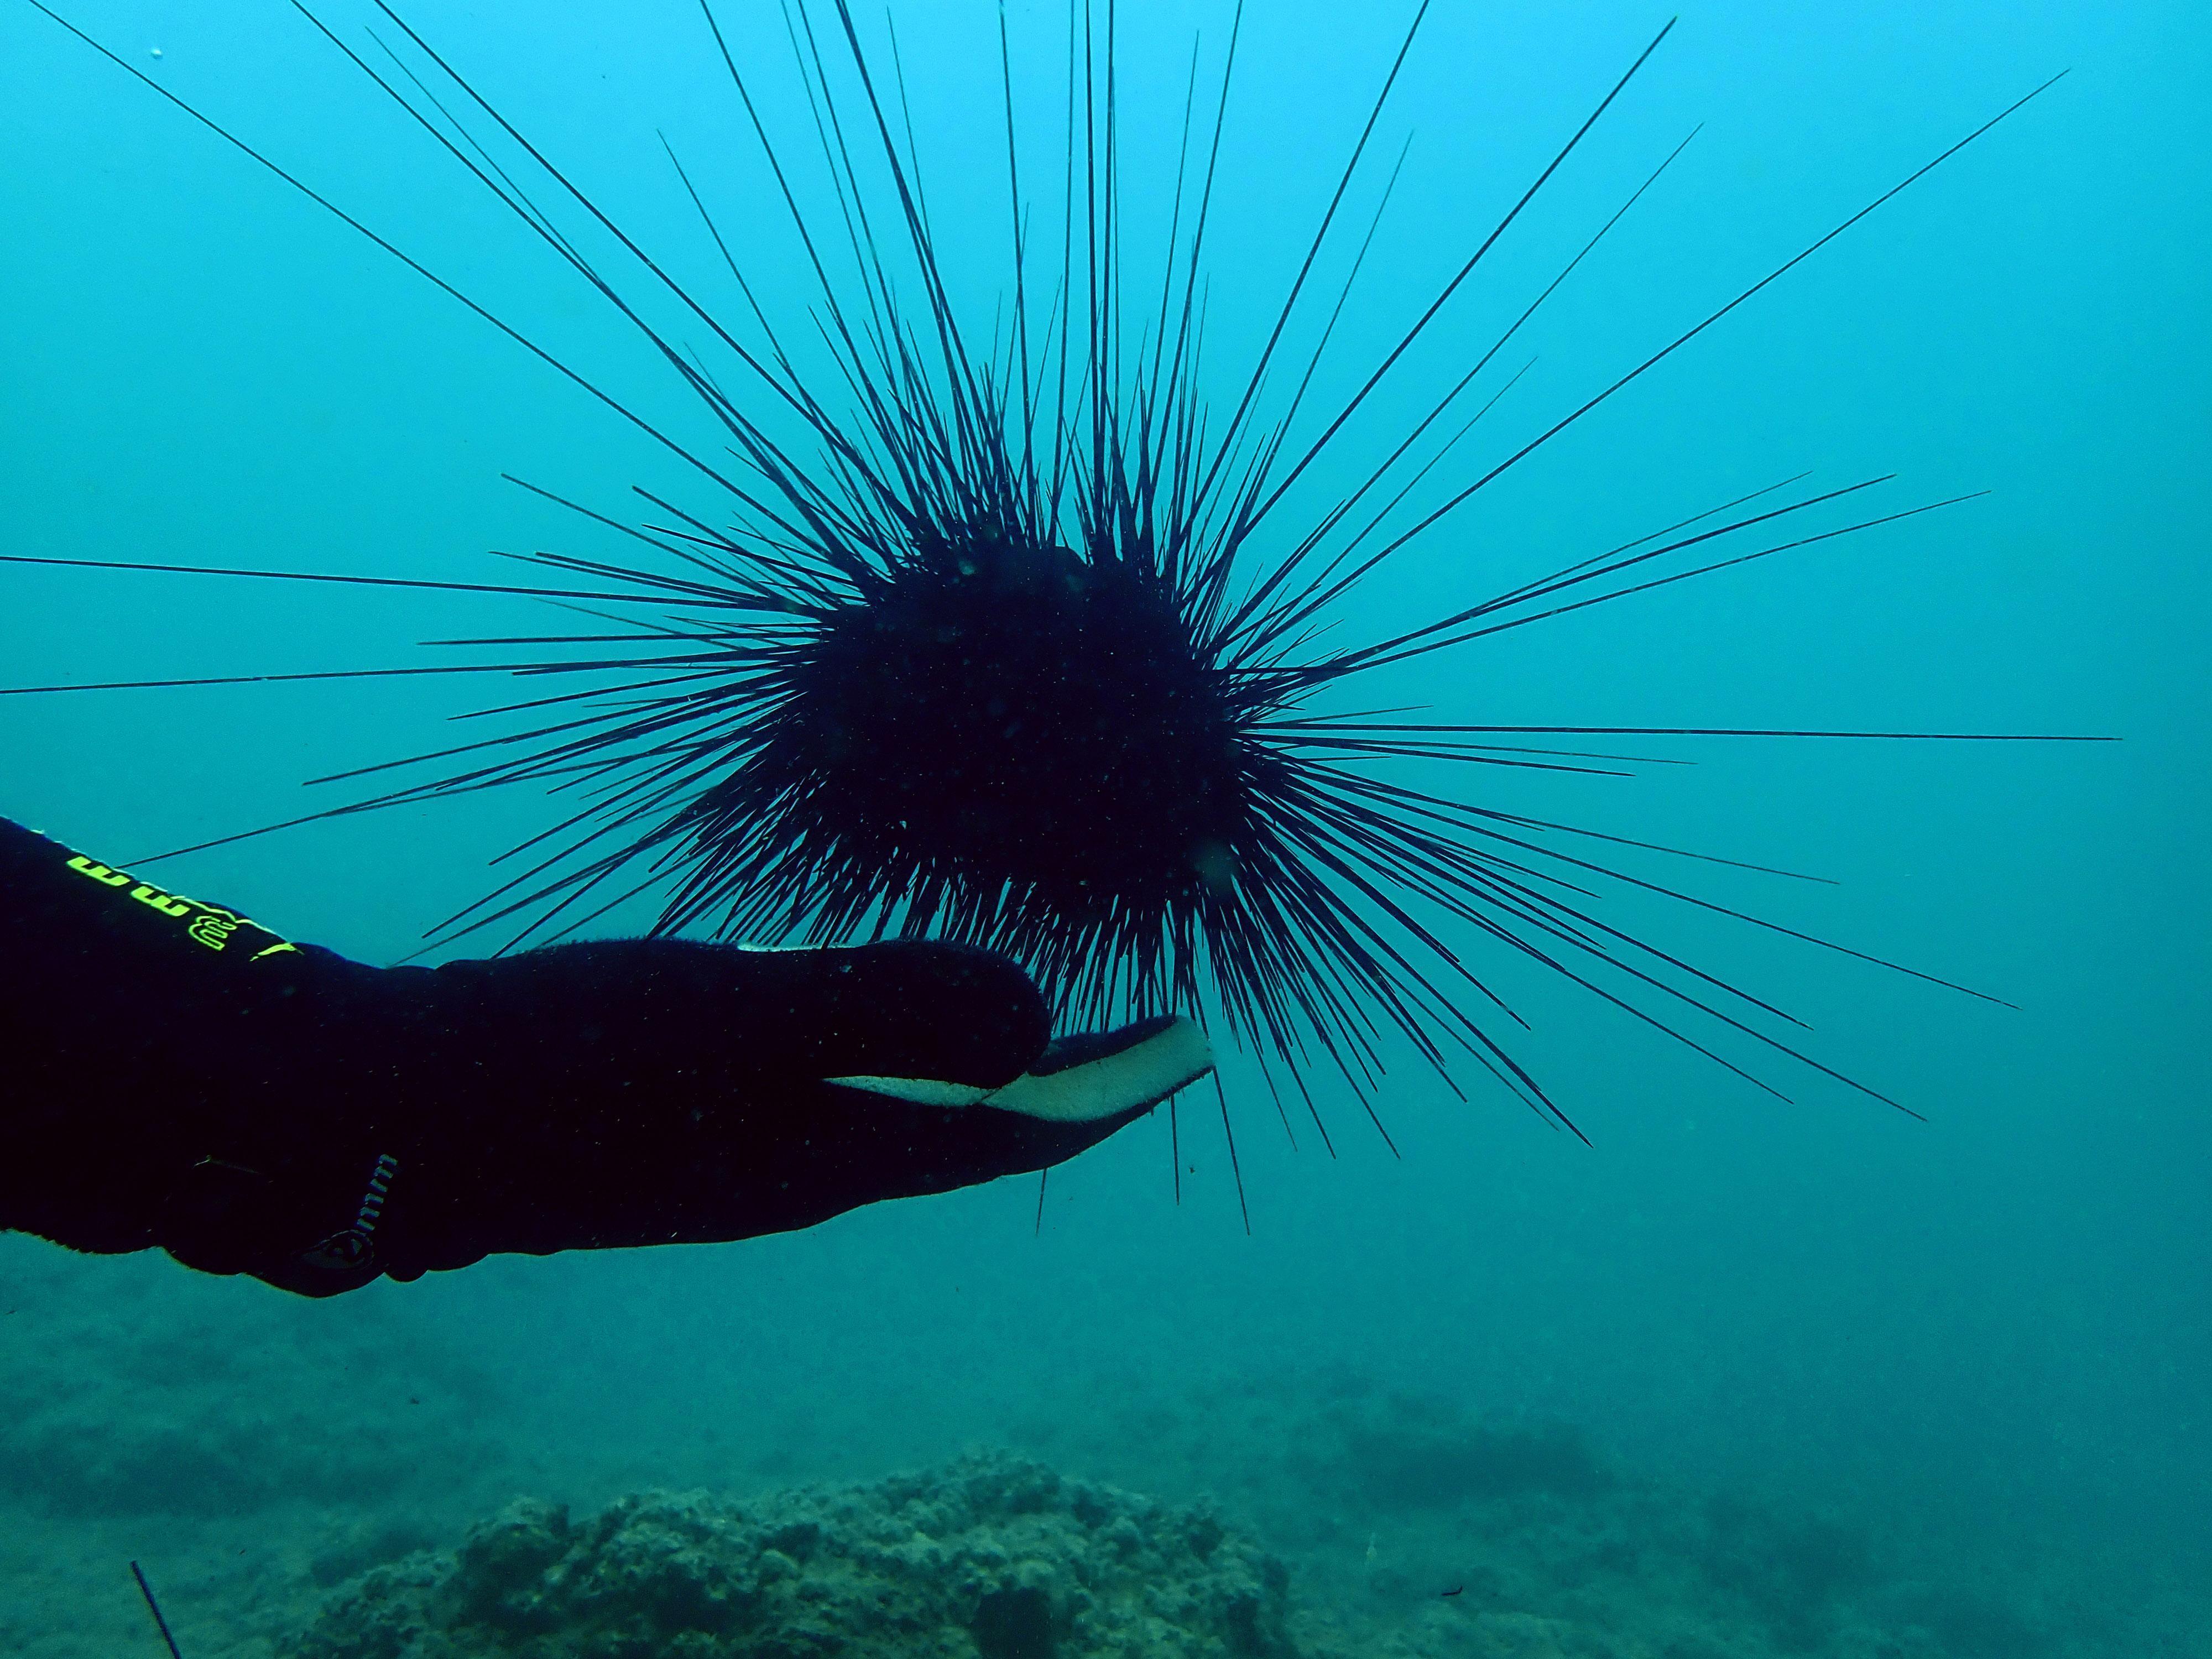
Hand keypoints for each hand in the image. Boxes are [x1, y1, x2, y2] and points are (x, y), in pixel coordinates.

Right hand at [263, 938, 1213, 1293]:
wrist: (387, 1118)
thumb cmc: (555, 1060)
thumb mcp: (728, 1018)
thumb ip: (885, 1010)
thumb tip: (1036, 1015)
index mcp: (831, 1151)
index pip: (1014, 1132)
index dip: (1113, 1090)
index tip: (1193, 1045)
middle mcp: (804, 1170)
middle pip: (979, 1135)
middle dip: (1075, 1085)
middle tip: (1154, 1033)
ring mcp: (745, 1159)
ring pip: (913, 1121)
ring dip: (996, 1079)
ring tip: (1053, 1029)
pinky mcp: (690, 1130)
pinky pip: (843, 1103)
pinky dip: (904, 1063)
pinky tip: (883, 1025)